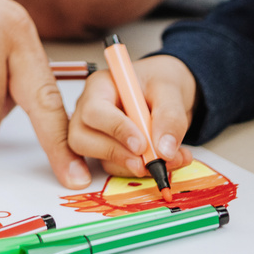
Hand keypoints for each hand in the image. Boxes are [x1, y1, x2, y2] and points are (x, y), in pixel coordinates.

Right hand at [68, 54, 195, 177]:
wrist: (166, 94)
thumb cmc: (159, 83)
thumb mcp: (171, 90)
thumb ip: (170, 117)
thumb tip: (165, 150)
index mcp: (100, 87)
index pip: (94, 111)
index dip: (116, 130)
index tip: (142, 145)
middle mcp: (89, 111)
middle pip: (82, 139)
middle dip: (117, 154)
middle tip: (149, 161)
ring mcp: (94, 134)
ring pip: (98, 158)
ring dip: (134, 166)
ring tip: (169, 160)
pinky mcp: (106, 152)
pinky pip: (115, 168)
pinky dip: (140, 171)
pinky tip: (164, 163)